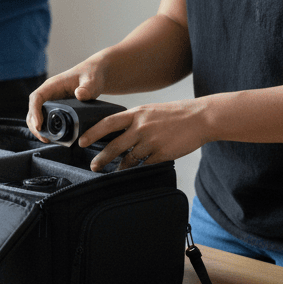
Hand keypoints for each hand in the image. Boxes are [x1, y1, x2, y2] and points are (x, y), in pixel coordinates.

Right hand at [26, 62, 107, 139]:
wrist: (96, 76)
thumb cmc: (92, 75)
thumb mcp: (92, 81)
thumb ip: (88, 87)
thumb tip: (79, 95)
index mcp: (52, 85)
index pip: (36, 97)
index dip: (34, 111)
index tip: (39, 125)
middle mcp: (48, 94)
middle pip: (33, 109)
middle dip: (34, 124)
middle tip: (44, 138)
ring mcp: (51, 102)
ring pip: (37, 116)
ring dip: (39, 129)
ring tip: (48, 140)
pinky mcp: (57, 109)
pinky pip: (46, 119)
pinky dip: (47, 129)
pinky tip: (54, 138)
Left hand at [78, 99, 209, 171]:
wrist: (201, 117)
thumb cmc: (174, 115)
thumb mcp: (149, 111)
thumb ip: (133, 121)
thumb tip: (116, 134)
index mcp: (136, 113)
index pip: (107, 123)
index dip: (92, 133)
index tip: (81, 142)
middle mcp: (141, 127)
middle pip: (114, 145)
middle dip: (101, 158)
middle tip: (93, 166)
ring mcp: (151, 141)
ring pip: (129, 159)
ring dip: (119, 167)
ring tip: (113, 171)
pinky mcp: (162, 153)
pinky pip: (145, 165)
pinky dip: (138, 169)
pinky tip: (134, 172)